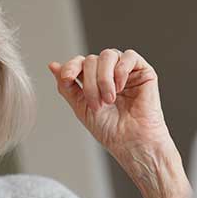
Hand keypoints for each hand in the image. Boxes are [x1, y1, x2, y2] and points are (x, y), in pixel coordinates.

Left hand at [49, 49, 191, 197]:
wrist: (131, 142)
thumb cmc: (109, 130)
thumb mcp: (80, 107)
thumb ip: (66, 86)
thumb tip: (53, 65)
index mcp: (93, 81)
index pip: (79, 62)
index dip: (71, 66)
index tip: (67, 79)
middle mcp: (109, 73)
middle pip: (91, 60)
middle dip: (90, 83)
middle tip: (97, 105)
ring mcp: (126, 71)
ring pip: (108, 55)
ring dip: (104, 79)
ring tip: (109, 100)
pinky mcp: (143, 71)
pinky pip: (129, 56)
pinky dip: (121, 70)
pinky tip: (121, 88)